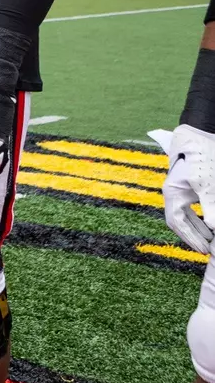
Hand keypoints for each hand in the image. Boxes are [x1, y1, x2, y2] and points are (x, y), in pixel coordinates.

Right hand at [156, 124, 214, 252]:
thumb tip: (214, 228)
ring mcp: (180, 188)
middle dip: (194, 236)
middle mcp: (173, 192)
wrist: (200, 133)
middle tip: (207, 249)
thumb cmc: (202, 156)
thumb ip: (210, 208)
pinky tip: (208, 222)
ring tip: (210, 239)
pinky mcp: (189, 184)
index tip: (203, 249)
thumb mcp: (208, 185)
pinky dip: (199, 217)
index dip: (190, 238)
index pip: (177, 222)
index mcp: (172, 193)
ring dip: (197, 227)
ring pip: (185, 214)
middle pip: (179, 221)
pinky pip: (190, 206)